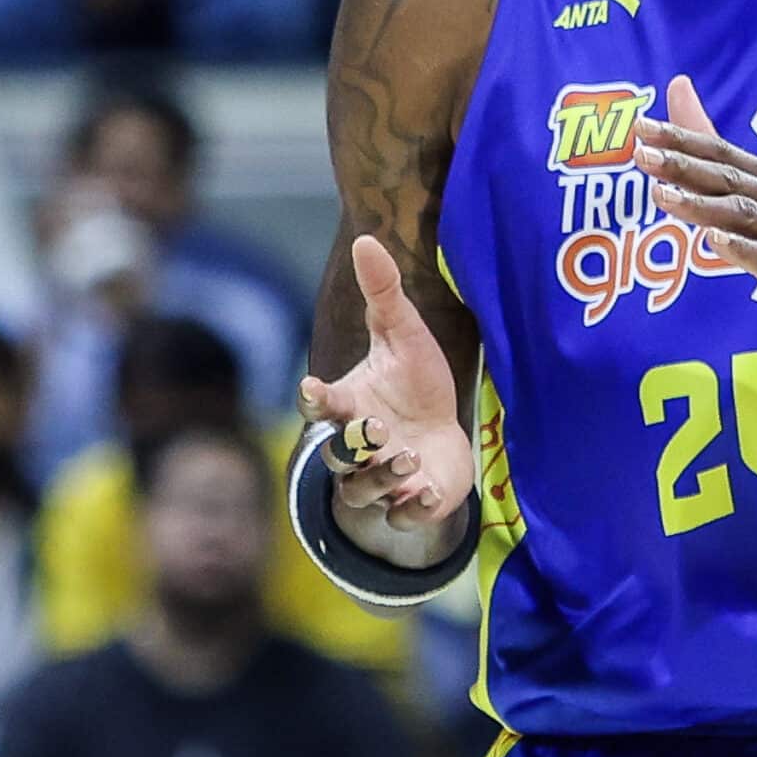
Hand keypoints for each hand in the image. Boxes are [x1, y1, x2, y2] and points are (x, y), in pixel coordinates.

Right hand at [298, 234, 473, 565]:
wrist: (442, 434)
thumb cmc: (414, 383)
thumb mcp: (403, 333)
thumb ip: (383, 293)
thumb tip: (366, 238)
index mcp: (349, 405)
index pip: (321, 406)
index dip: (315, 399)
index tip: (314, 387)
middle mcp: (357, 448)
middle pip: (337, 455)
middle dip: (353, 446)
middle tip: (376, 429)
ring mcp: (381, 480)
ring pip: (362, 491)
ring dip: (382, 477)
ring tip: (409, 459)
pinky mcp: (411, 505)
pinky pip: (400, 517)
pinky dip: (410, 509)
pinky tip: (427, 493)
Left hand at [635, 75, 756, 369]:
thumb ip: (719, 165)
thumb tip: (683, 107)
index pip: (722, 152)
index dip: (682, 138)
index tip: (641, 127)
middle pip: (730, 178)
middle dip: (684, 164)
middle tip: (641, 153)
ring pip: (746, 216)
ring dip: (703, 205)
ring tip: (663, 194)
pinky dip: (743, 250)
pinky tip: (714, 243)